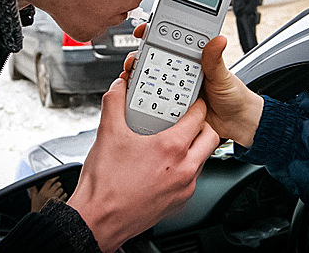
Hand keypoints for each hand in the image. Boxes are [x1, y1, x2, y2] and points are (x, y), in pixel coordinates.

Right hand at [28, 177, 66, 211]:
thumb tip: (31, 184)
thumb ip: (33, 191)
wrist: (41, 218)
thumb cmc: (37, 209)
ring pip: (61, 189)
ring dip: (61, 189)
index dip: (54, 177)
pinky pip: (64, 195)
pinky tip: (62, 196)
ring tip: (58, 191)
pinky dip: (64, 194)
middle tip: (58, 184)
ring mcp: (55, 199)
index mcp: (42, 192)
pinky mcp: (59, 203)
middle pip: (57, 184)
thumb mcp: (33, 199)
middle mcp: (49, 194)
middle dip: (58, 184)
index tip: (57, 176)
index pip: (49, 182)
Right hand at [67, 78, 218, 252]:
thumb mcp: (108, 135)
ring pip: (203, 159)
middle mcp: (184, 169)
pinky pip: (192, 179)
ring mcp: (184, 188)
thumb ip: (114, 104)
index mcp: (171, 148)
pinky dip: (185, 168)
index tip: (190, 101)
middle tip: (188, 121)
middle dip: (202, 126)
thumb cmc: (104, 185)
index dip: (196, 105)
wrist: (98, 221)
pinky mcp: (179, 202)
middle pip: (211, 138)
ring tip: (174, 141)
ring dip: (195, 148)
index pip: (199, 117)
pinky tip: (165, 165)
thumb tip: (118, 88)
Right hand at [120, 24, 262, 147]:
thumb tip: (218, 39)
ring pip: (153, 79)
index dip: (155, 34)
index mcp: (194, 58)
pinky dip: (145, 98)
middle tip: (133, 60)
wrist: (237, 122)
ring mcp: (177, 88)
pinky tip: (137, 97)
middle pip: (155, 59)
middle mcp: (183, 71)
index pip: (171, 41)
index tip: (143, 31)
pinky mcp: (174, 105)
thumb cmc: (234, 95)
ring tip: (131, 77)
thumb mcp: (223, 75)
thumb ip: (215, 59)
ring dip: (139, 77)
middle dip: (140, 57)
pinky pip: (157, 99)